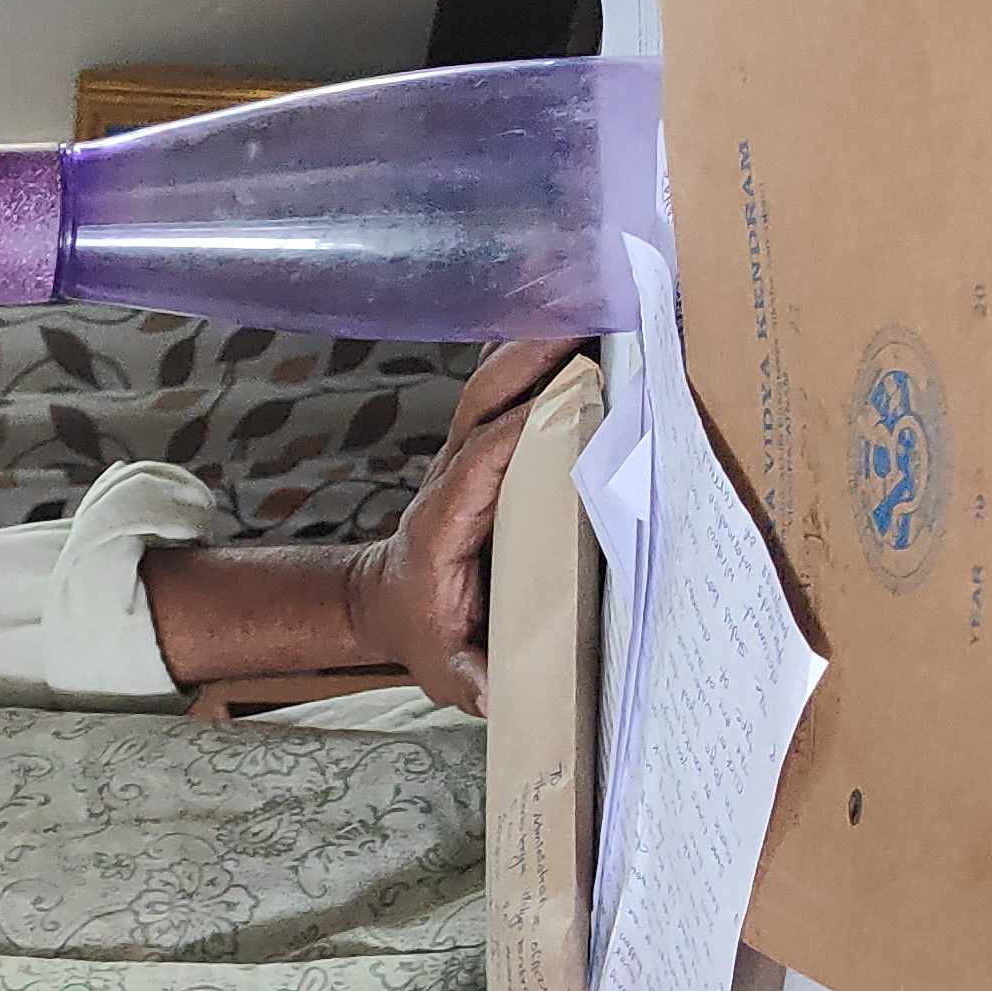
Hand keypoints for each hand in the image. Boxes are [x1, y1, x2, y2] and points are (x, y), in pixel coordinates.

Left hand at [343, 339, 587, 712]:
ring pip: (497, 378)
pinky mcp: (486, 444)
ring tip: (604, 293)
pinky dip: (540, 344)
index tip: (572, 398)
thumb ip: (473, 680)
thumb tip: (500, 697)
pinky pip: (509, 384)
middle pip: (486, 398)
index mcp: (443, 523)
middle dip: (535, 356)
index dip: (521, 429)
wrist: (387, 605)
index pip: (480, 462)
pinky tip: (582, 306)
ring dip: (543, 336)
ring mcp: (467, 452)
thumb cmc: (425, 633)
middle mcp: (453, 475)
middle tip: (599, 315)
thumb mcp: (446, 670)